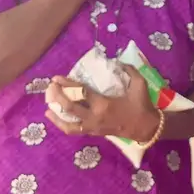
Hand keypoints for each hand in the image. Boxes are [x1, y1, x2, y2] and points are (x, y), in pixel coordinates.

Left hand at [45, 65, 159, 140]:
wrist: (147, 128)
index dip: (67, 84)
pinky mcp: (93, 133)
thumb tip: (117, 61)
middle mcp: (94, 117)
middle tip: (51, 87)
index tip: (57, 78)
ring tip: (47, 106)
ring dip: (56, 115)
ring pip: (68, 124)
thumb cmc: (142, 105)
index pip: (81, 93)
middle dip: (58, 97)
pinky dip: (63, 124)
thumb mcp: (139, 84)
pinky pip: (74, 130)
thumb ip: (128, 70)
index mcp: (104, 104)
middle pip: (70, 108)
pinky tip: (55, 118)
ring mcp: (92, 127)